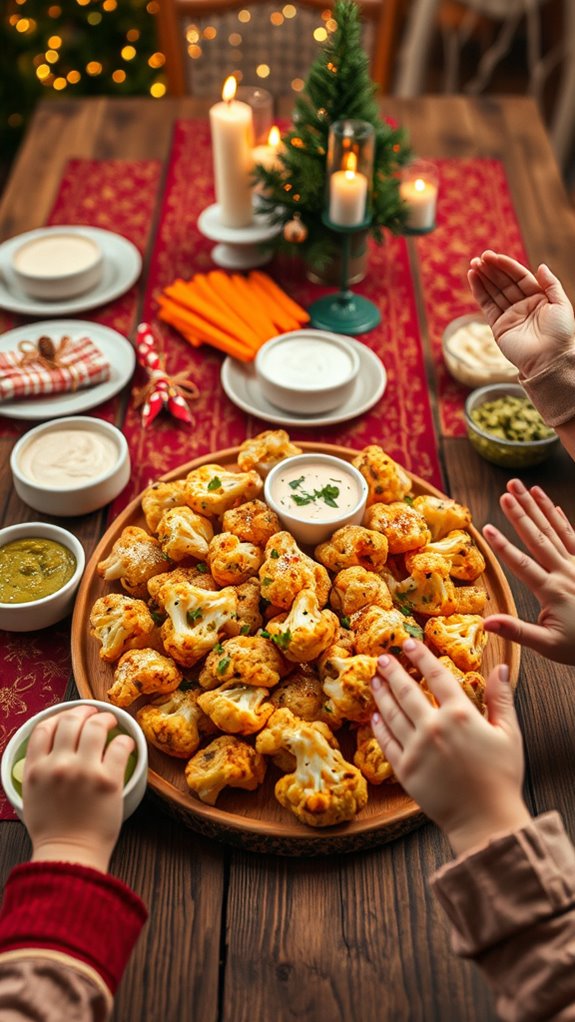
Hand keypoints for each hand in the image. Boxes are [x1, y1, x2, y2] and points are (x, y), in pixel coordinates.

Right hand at [23, 704, 134, 872]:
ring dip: (106, 719)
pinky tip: (126, 743)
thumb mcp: (31, 796)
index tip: (72, 715)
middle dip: (85, 710)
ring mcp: (84, 771)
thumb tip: (48, 750)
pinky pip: (119, 747)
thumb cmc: (53, 832)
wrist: (70, 856)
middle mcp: (58, 765)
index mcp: (36, 769)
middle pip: (71, 720)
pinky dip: (124, 741)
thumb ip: (37, 770)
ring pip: (96, 727)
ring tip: (112, 722)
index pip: (45, 727)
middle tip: (95, 712)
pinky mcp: (108, 780)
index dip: (60, 715)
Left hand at [370, 639, 529, 855]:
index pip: (436, 676)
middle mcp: (434, 727)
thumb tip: (499, 668)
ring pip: (392, 713)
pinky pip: (386, 742)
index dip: (421, 657)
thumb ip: (501, 698)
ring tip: (374, 680)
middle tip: (381, 657)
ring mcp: (416, 748)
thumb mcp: (509, 733)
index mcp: (460, 714)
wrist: (485, 819)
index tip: (408, 644)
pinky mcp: (404, 769)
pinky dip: (379, 727)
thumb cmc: (502, 777)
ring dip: (381, 694)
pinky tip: (375, 716)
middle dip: (392, 671)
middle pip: (407, 691)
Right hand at [467, 250, 574, 378]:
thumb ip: (551, 284)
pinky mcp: (499, 327)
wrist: (549, 359)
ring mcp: (510, 316)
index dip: (506, 265)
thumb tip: (540, 266)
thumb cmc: (560, 333)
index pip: (519, 277)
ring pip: (494, 292)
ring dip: (483, 278)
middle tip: (480, 258)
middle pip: (504, 283)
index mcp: (538, 298)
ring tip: (473, 264)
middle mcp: (523, 305)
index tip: (493, 256)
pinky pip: (487, 306)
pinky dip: (479, 292)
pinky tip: (473, 278)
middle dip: (491, 270)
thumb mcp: (561, 304)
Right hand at [482, 479, 574, 664]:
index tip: (486, 528)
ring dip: (541, 508)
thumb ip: (517, 631)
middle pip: (539, 537)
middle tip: (507, 492)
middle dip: (521, 513)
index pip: (522, 563)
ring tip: (526, 488)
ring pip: (557, 530)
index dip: (502, 545)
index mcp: (552, 590)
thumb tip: (486, 622)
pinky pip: (574, 537)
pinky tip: (555, 506)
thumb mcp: (547, 645)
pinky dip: (563, 520)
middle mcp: (566, 572)